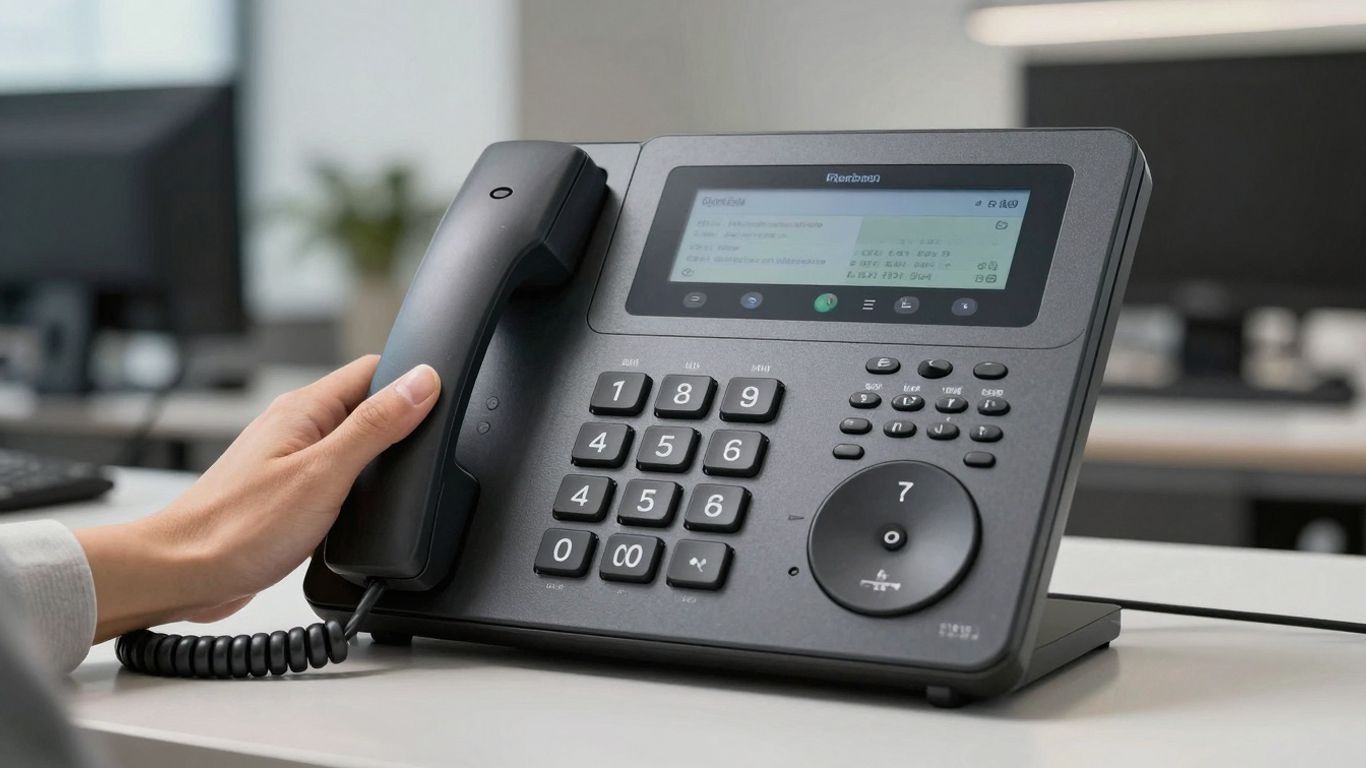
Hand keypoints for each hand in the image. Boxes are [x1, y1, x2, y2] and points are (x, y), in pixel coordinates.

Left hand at [75, 356, 440, 642]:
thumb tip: (421, 383)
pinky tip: (363, 509)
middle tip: (423, 450)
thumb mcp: (324, 472)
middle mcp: (295, 428)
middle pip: (366, 405)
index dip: (412, 379)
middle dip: (402, 422)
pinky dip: (357, 486)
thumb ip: (376, 426)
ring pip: (351, 443)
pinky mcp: (286, 493)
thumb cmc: (237, 527)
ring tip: (397, 480)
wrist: (182, 574)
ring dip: (379, 458)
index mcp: (304, 409)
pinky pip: (335, 475)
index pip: (373, 369)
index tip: (440, 402)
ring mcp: (288, 460)